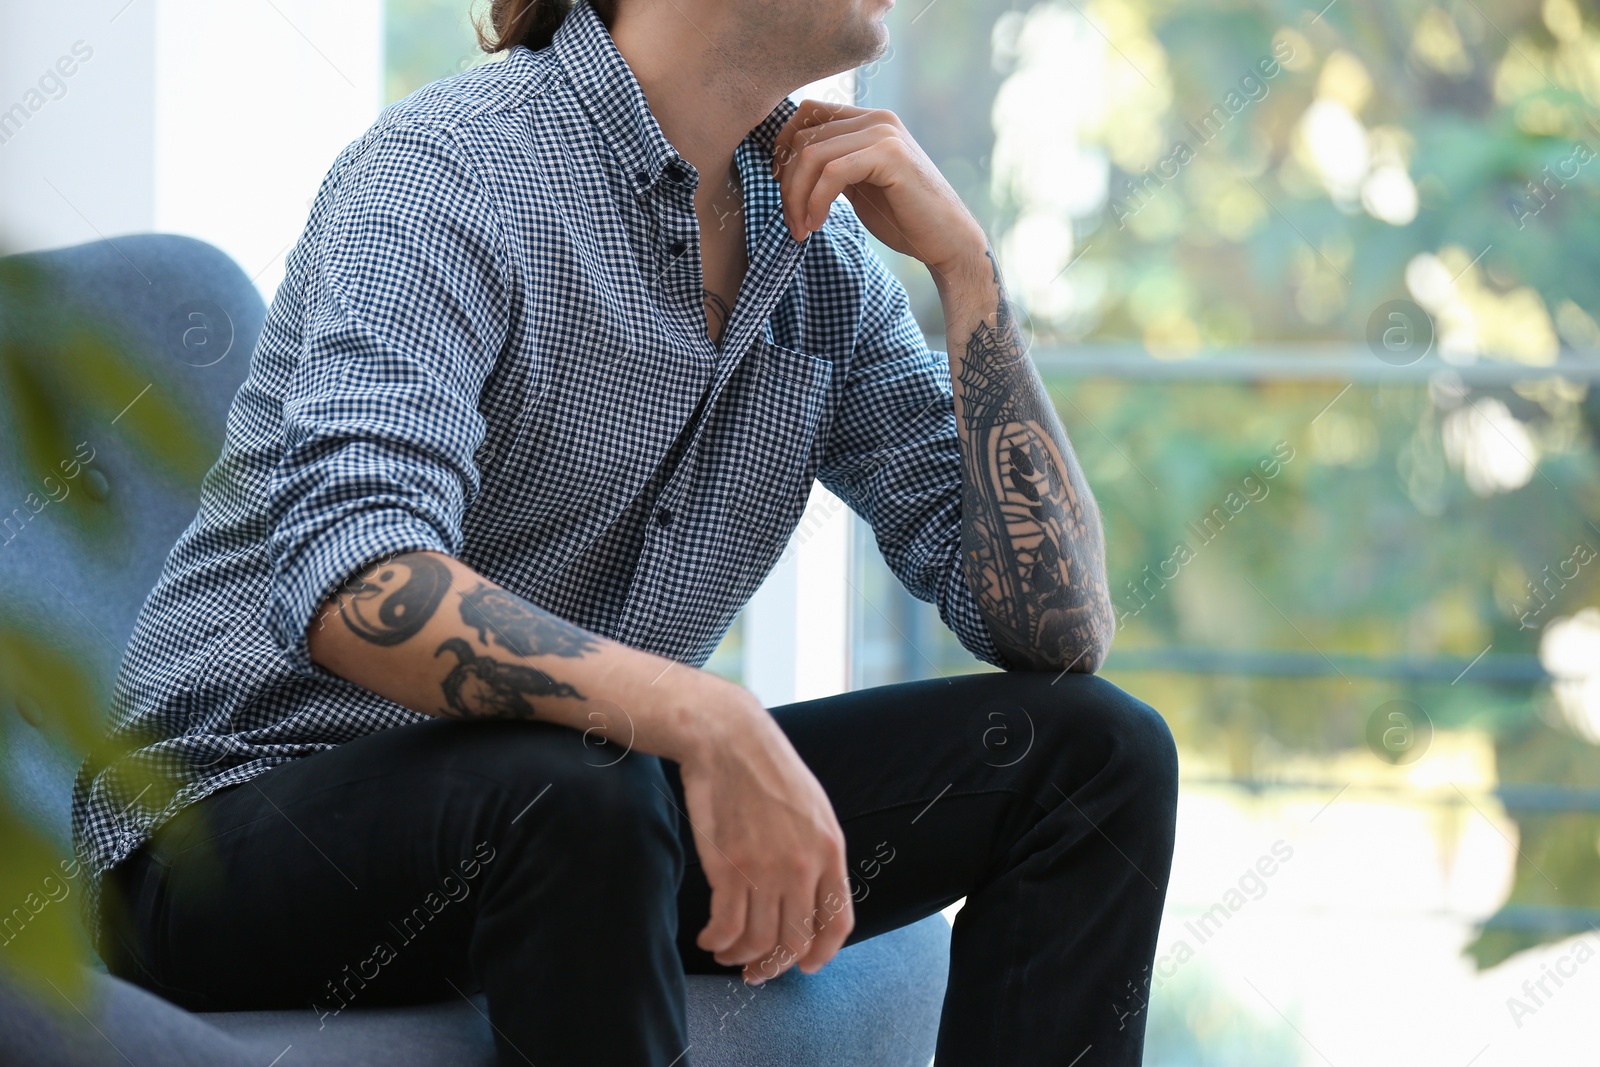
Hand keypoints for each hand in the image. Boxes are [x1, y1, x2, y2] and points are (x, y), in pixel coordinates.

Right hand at [675, 676, 854, 983]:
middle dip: (774, 965)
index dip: (821, 954)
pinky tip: (710, 937)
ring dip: (740, 958)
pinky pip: (727, 927)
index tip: (804, 965)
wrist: (729, 739)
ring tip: (726, 953)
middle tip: (756, 971)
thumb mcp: (813, 808)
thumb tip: (812, 895)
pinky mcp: (728, 868)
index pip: (837, 923)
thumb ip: (818, 852)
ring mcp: (765, 869)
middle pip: (795, 941)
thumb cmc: (768, 769)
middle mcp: (803, 866)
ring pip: (758, 941)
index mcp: (830, 850)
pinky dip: (717, 941)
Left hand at [771, 99, 986, 276]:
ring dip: (796, 198)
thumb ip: (832, 166)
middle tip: (792, 223)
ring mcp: (884, 133)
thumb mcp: (858, 184)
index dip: (783, 149)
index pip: (807, 114)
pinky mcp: (889, 155)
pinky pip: (832, 172)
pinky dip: (816, 201)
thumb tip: (786, 165)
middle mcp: (876, 118)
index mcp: (868, 120)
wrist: (947, 240)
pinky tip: (817, 224)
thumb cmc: (903, 217)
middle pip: (803, 138)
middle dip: (787, 185)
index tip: (780, 187)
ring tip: (801, 229)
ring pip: (812, 155)